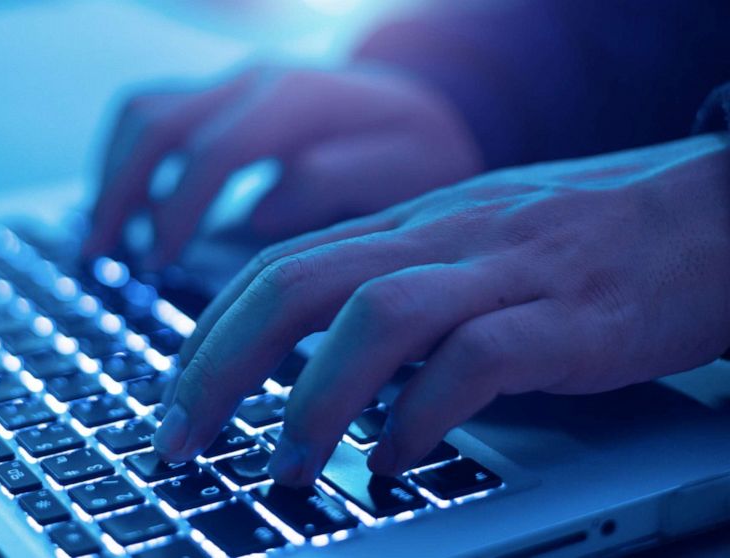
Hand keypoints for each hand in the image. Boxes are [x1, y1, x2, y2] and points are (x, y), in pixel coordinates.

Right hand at [82, 64, 481, 266]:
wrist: (422, 106)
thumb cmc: (420, 152)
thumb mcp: (406, 174)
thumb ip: (336, 185)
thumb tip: (257, 216)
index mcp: (298, 99)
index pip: (213, 150)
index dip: (177, 210)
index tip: (157, 265)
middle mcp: (254, 80)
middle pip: (157, 121)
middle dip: (120, 192)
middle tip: (103, 257)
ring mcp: (233, 84)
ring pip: (143, 110)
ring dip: (115, 174)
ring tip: (108, 240)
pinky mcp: (221, 99)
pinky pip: (154, 116)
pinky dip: (129, 162)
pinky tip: (132, 213)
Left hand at [153, 133, 729, 484]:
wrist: (712, 211)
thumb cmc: (584, 237)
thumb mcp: (469, 246)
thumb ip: (396, 287)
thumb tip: (317, 360)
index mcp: (409, 226)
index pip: (277, 266)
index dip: (207, 334)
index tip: (176, 396)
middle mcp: (440, 240)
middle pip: (295, 286)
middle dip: (219, 368)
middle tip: (181, 437)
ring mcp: (504, 274)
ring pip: (375, 316)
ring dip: (314, 398)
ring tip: (287, 463)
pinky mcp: (570, 320)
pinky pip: (475, 363)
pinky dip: (421, 416)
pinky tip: (398, 459)